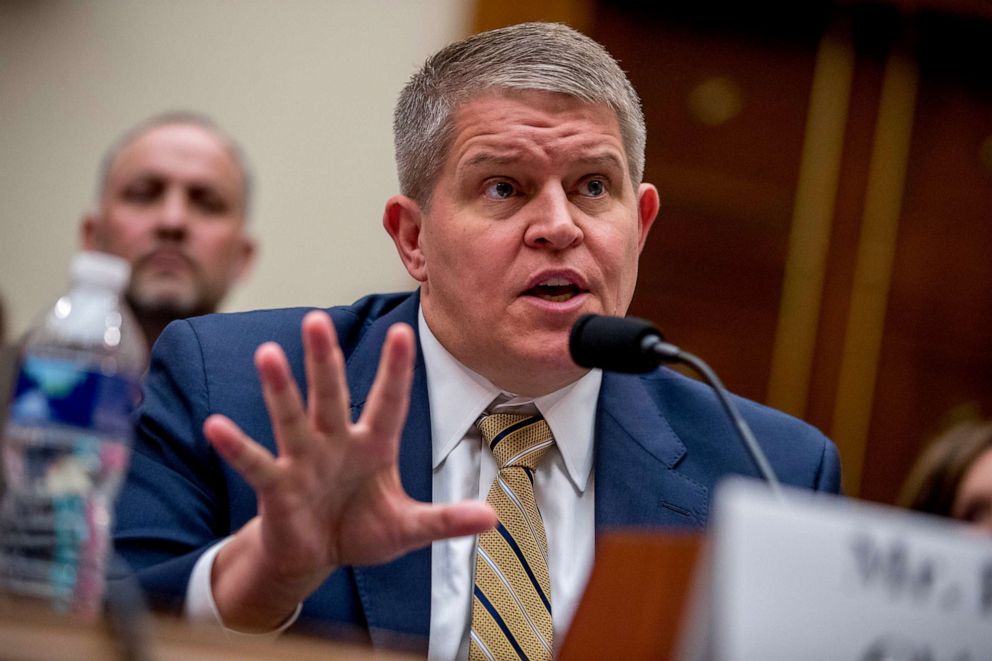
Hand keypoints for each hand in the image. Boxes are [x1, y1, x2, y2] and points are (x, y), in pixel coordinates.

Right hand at [202, 311, 495, 630]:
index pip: (388, 401)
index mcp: (374, 444)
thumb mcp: (409, 528)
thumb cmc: (362, 529)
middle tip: (317, 320)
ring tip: (267, 353)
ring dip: (280, 389)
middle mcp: (337, 442)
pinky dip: (236, 446)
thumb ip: (446, 520)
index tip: (403, 330)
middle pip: (332, 395)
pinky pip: (255, 461)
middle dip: (326, 360)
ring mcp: (304, 460)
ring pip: (291, 417)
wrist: (318, 555)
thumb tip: (493, 519)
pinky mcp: (276, 485)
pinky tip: (216, 425)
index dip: (395, 370)